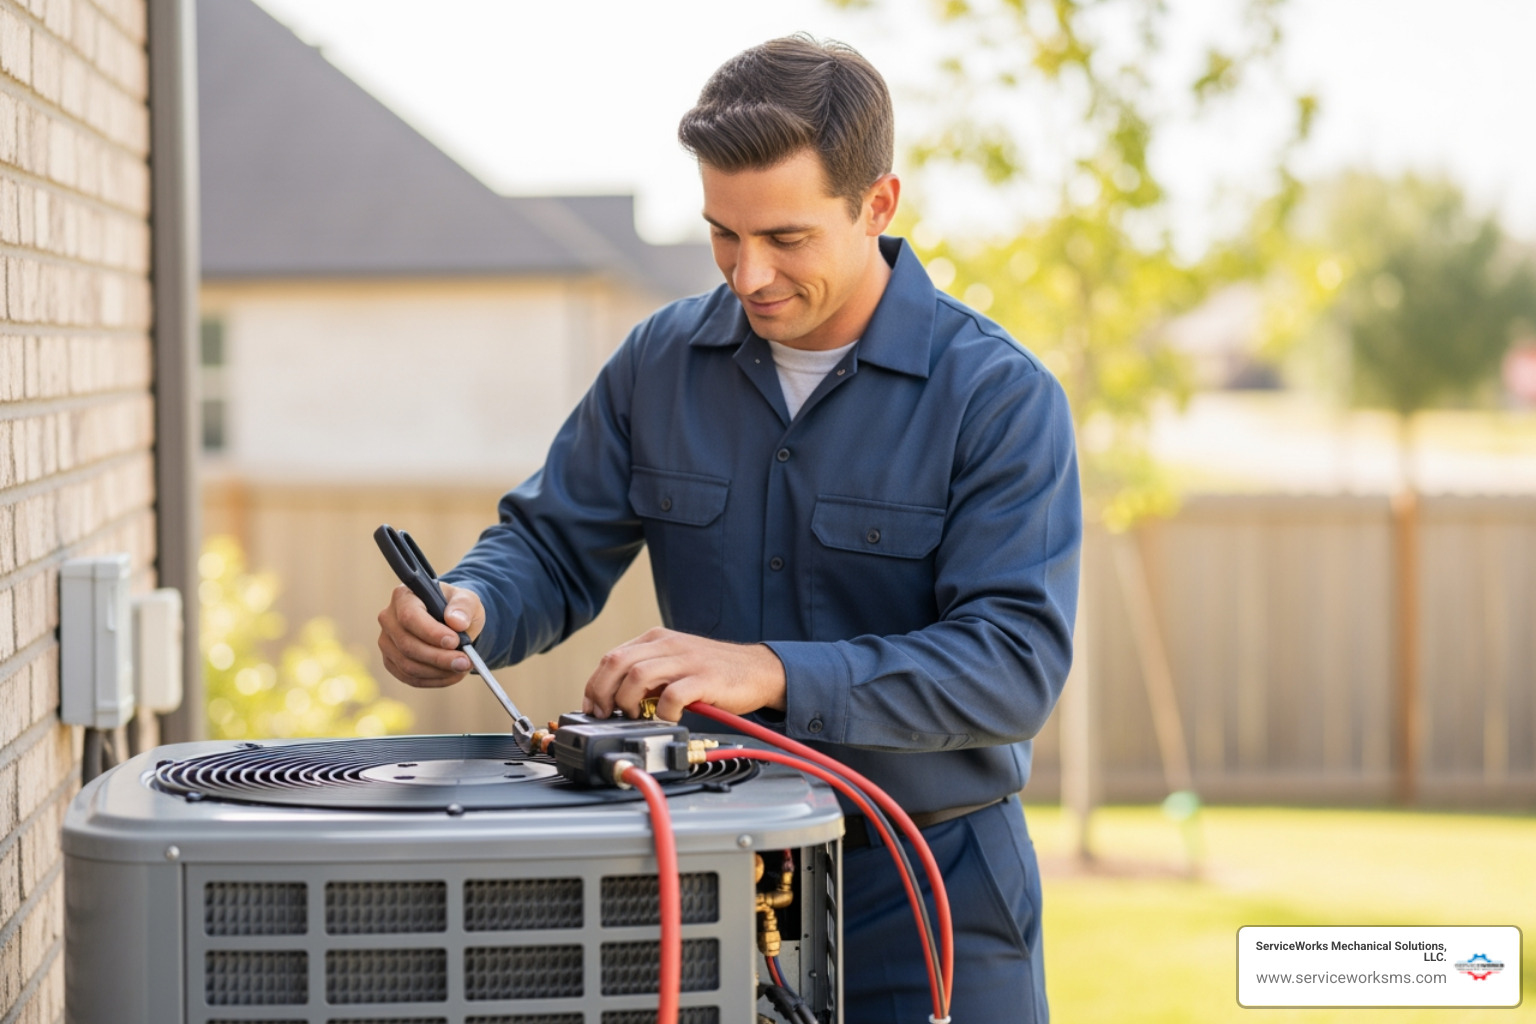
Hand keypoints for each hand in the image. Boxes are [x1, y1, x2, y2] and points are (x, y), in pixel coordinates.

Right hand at [377, 582, 485, 687]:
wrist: (451, 622)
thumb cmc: (456, 608)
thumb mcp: (467, 599)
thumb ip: (464, 606)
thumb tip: (456, 622)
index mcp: (404, 596)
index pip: (409, 617)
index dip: (431, 633)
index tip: (455, 641)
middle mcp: (388, 618)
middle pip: (407, 645)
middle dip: (439, 657)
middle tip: (465, 662)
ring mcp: (387, 642)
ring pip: (408, 665)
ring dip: (438, 671)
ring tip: (462, 667)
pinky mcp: (391, 661)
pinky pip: (409, 678)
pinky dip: (433, 680)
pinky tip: (452, 675)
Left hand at [583, 627, 786, 721]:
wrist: (758, 670)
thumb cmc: (713, 672)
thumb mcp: (674, 663)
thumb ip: (647, 675)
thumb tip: (614, 700)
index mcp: (656, 639)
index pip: (611, 658)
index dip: (595, 686)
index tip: (593, 708)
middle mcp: (668, 645)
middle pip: (616, 663)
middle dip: (602, 693)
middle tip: (607, 716)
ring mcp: (686, 660)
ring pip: (637, 677)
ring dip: (628, 702)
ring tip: (637, 717)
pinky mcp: (704, 679)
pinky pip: (671, 696)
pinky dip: (663, 713)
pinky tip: (668, 719)